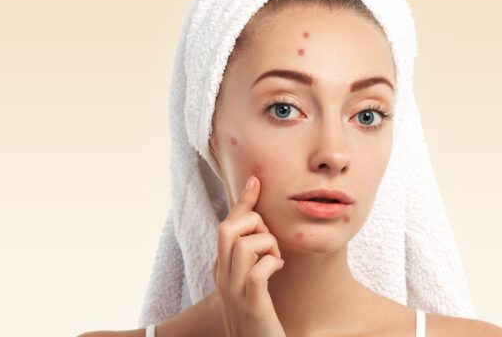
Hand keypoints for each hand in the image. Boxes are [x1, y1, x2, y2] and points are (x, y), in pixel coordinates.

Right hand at [211, 175, 285, 336]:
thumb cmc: (259, 321)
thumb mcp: (252, 286)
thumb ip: (254, 262)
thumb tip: (267, 237)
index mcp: (222, 270)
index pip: (226, 227)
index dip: (242, 202)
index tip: (256, 180)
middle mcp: (222, 278)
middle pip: (227, 229)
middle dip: (254, 224)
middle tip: (271, 243)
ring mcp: (234, 292)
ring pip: (242, 245)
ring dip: (267, 245)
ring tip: (276, 260)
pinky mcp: (251, 305)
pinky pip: (257, 272)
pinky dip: (271, 264)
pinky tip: (279, 270)